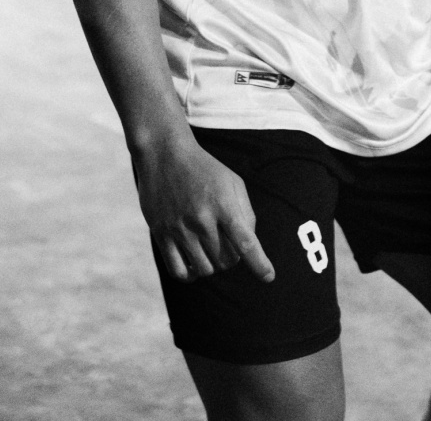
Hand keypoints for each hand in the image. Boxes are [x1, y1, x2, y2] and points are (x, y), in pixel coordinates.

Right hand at [134, 133, 274, 284]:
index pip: (245, 242)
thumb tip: (248, 245)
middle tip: (228, 245)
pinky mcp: (161, 234)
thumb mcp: (232, 181)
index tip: (268, 276)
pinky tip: (194, 267)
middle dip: (232, 258)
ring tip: (211, 252)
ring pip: (205, 269)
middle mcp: (202, 219)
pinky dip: (191, 276)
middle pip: (226, 260)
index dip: (259, 263)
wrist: (165, 154)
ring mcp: (180, 228)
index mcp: (223, 204)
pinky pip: (179, 271)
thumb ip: (245, 213)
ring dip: (213, 266)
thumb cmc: (204, 168)